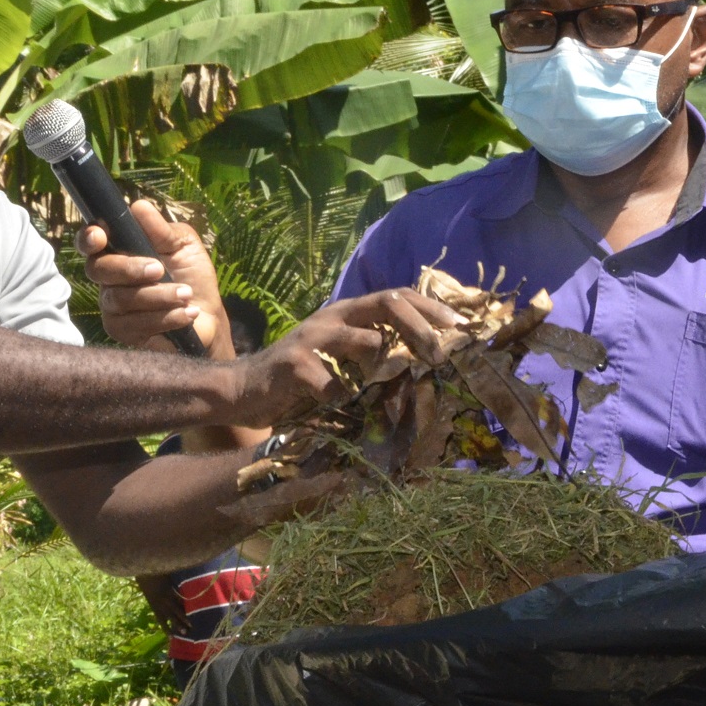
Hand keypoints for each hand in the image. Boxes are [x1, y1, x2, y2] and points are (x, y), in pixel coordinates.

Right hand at [76, 200, 231, 357]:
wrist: (209, 317)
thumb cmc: (192, 276)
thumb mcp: (183, 245)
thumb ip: (161, 229)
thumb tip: (138, 206)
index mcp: (120, 251)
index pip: (91, 242)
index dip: (88, 238)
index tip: (101, 236)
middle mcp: (109, 278)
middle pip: (99, 269)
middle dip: (129, 268)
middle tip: (159, 269)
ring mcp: (112, 306)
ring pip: (120, 298)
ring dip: (158, 295)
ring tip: (187, 294)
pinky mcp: (122, 331)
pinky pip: (134, 324)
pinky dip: (165, 317)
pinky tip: (187, 313)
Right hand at [224, 288, 458, 428]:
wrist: (243, 391)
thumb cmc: (301, 378)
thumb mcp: (340, 357)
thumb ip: (373, 351)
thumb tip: (427, 359)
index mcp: (348, 313)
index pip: (396, 295)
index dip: (431, 307)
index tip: (461, 326)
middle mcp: (332, 318)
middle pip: (387, 304)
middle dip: (422, 328)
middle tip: (441, 355)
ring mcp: (311, 339)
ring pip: (365, 341)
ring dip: (387, 365)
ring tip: (395, 386)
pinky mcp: (293, 366)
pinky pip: (332, 384)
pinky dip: (345, 399)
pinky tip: (343, 410)